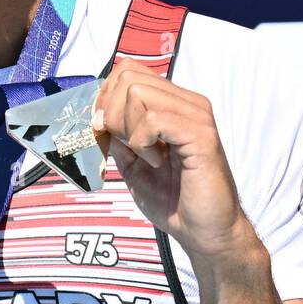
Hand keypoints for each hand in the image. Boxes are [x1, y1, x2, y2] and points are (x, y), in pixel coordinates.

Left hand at [89, 58, 253, 262]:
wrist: (206, 232)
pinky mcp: (201, 135)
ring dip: (127, 128)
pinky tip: (157, 162)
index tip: (104, 131)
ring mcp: (197, 115)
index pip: (128, 70)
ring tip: (146, 155)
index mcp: (174, 104)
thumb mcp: (133, 164)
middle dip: (110, 112)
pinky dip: (142, 142)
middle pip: (127, 76)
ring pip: (137, 92)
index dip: (105, 98)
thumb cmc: (175, 200)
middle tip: (123, 145)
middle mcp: (188, 102)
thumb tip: (96, 117)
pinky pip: (153, 120)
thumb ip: (118, 137)